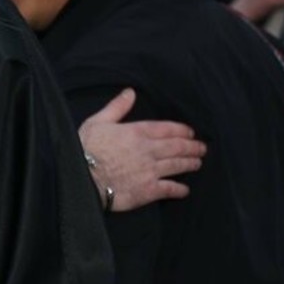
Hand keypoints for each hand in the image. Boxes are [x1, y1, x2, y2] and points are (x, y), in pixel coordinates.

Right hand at [80, 88, 206, 210]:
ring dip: (190, 164)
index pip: (167, 129)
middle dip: (192, 147)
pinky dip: (179, 189)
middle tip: (201, 148)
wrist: (82, 178)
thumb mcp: (97, 122)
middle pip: (177, 147)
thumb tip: (129, 92)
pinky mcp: (147, 190)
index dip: (182, 130)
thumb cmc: (85, 149)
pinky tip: (185, 190)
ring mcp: (150, 171)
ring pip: (177, 165)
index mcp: (137, 132)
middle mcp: (148, 150)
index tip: (190, 132)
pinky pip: (169, 189)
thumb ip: (116, 107)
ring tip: (197, 163)